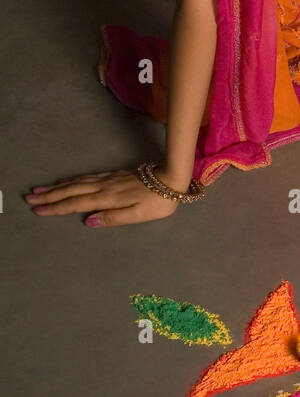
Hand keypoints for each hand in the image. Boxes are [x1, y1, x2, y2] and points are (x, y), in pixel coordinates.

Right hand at [25, 169, 181, 226]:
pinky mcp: (113, 175)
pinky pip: (86, 177)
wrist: (171, 179)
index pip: (77, 204)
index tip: (38, 210)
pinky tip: (66, 181)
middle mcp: (104, 187)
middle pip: (72, 191)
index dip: (57, 208)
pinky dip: (72, 180)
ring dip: (57, 187)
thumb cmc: (158, 202)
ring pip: (77, 183)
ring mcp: (108, 179)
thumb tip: (89, 221)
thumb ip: (113, 218)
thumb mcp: (138, 216)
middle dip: (50, 196)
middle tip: (30, 198)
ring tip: (40, 190)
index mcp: (108, 199)